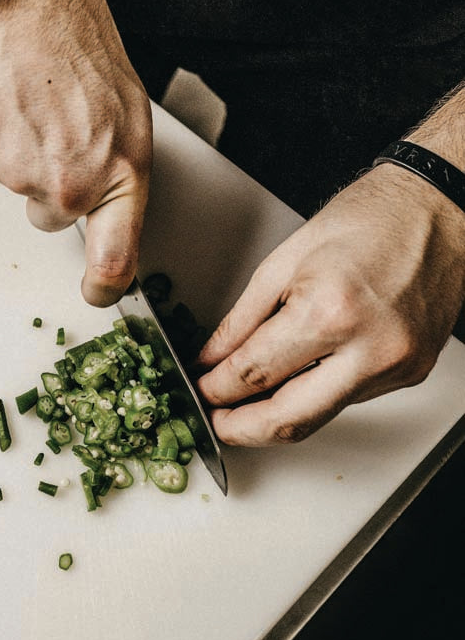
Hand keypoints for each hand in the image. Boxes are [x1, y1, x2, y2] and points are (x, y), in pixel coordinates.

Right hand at [0, 0, 151, 306]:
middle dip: (55, 191)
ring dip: (29, 162)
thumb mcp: (128, 122)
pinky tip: (16, 110)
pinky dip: (4, 144)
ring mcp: (26, 178)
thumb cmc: (83, 54)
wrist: (29, 9)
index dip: (104, 287)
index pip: (116, 261)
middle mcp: (74, 188)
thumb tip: (105, 217)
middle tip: (61, 141)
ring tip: (40, 113)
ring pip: (25, 191)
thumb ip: (117, 178)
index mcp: (120, 177)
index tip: (97, 292)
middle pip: (54, 220)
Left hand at [195, 163, 464, 445]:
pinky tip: (291, 383)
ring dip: (274, 417)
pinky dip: (311, 397)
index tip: (202, 389)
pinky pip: (346, 400)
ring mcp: (395, 366)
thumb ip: (240, 320)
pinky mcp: (409, 373)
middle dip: (241, 429)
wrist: (437, 210)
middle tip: (216, 421)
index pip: (254, 374)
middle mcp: (370, 348)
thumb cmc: (366, 221)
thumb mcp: (283, 262)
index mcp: (330, 311)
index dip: (216, 389)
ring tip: (245, 403)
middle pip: (289, 420)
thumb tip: (212, 359)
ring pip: (318, 418)